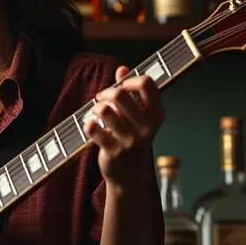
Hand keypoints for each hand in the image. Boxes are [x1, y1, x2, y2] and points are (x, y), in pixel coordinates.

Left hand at [83, 66, 164, 186]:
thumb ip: (130, 92)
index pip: (146, 83)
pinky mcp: (113, 151)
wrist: (130, 175)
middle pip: (120, 94)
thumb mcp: (137, 116)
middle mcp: (147, 127)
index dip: (128, 80)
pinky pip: (93, 129)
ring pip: (104, 110)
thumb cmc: (132, 139)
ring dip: (96, 109)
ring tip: (97, 114)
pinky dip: (88, 125)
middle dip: (105, 93)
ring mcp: (131, 140)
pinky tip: (91, 127)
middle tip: (101, 99)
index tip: (120, 87)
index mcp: (156, 114)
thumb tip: (122, 68)